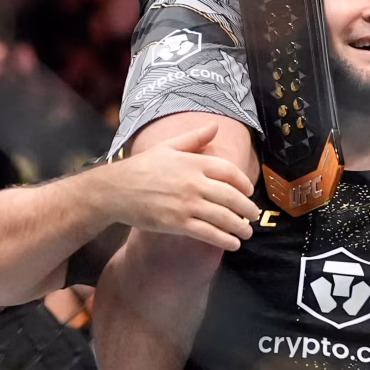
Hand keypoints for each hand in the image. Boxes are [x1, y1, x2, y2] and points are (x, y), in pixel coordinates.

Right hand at [103, 122, 261, 250]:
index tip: (249, 192)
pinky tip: (232, 243)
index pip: (229, 172)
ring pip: (223, 217)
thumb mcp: (168, 146)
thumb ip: (194, 138)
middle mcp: (194, 182)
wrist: (116, 190)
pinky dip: (224, 239)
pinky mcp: (177, 223)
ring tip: (246, 232)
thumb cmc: (141, 167)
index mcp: (193, 162)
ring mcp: (186, 204)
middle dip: (247, 209)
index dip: (243, 183)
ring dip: (240, 227)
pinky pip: (208, 233)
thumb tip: (216, 126)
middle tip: (254, 216)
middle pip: (231, 197)